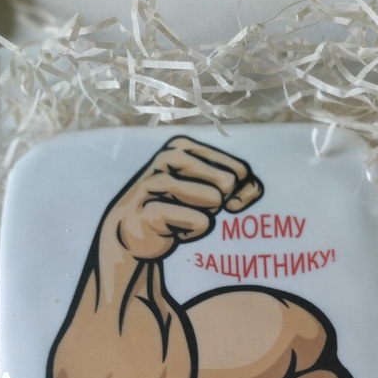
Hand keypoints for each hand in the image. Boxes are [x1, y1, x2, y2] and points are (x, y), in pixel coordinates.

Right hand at [102, 136, 263, 259]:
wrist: (134, 231)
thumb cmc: (179, 207)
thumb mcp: (213, 191)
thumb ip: (244, 187)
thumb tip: (243, 195)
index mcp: (183, 146)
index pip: (239, 170)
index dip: (237, 193)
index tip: (217, 200)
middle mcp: (168, 157)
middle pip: (227, 184)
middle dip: (216, 204)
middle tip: (191, 208)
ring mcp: (156, 182)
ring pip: (213, 199)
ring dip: (204, 216)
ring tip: (181, 216)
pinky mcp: (150, 211)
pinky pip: (200, 222)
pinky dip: (193, 231)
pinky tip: (174, 230)